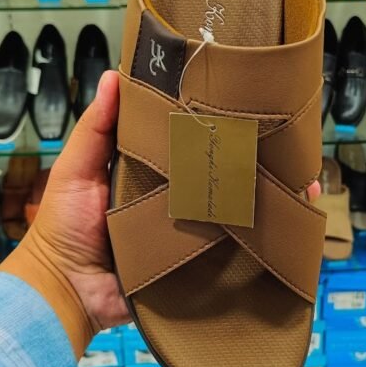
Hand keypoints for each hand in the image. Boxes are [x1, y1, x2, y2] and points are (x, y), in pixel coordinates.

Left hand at [1, 70, 321, 358]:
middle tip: (289, 147)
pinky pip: (229, 251)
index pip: (190, 139)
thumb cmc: (63, 227)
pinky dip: (258, 242)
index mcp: (152, 168)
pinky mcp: (193, 263)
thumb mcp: (75, 168)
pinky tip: (287, 229)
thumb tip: (114, 75)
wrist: (65, 291)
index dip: (215, 124)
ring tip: (302, 186)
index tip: (247, 103)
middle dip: (255, 161)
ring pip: (234, 210)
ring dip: (266, 199)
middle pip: (221, 173)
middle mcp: (176, 196)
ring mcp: (188, 230)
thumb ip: (96, 126)